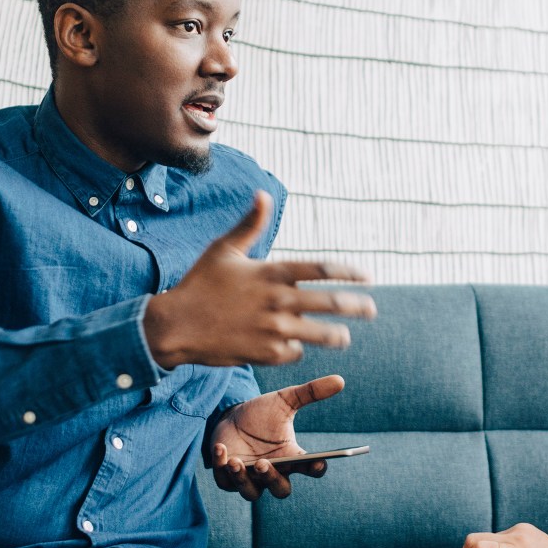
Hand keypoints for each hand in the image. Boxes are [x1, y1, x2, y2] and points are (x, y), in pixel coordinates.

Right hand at [144, 191, 375, 368]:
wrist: (176, 326)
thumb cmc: (200, 283)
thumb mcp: (224, 249)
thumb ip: (251, 224)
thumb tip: (263, 193)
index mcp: (273, 273)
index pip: (323, 270)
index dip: (350, 273)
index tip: (368, 277)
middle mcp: (279, 301)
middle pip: (332, 304)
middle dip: (357, 307)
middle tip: (371, 309)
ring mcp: (274, 329)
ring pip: (321, 334)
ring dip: (337, 336)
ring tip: (344, 336)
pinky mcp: (266, 353)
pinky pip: (294, 351)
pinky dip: (297, 348)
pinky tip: (296, 345)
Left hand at [209, 375, 342, 500]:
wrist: (231, 416)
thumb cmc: (262, 413)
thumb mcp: (285, 400)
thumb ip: (311, 392)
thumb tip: (340, 380)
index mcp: (292, 457)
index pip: (311, 469)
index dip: (316, 469)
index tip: (318, 463)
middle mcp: (273, 472)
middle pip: (280, 490)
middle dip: (272, 479)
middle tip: (264, 464)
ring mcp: (250, 477)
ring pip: (252, 493)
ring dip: (244, 480)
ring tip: (237, 462)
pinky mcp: (227, 476)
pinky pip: (225, 481)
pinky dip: (221, 467)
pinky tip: (221, 449)